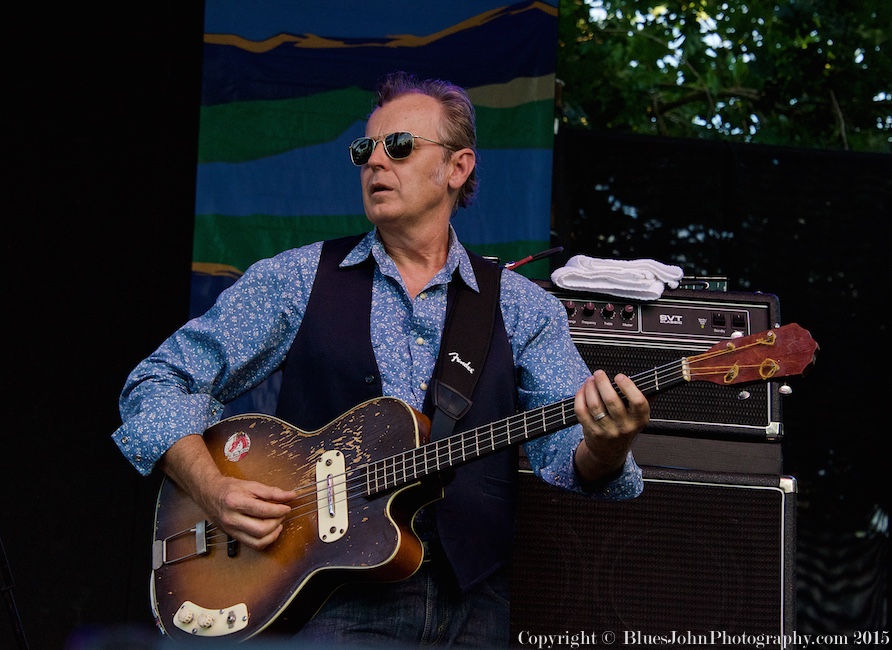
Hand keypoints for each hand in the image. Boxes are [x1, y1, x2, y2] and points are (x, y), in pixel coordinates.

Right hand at [160, 434, 296, 549]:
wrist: (208, 493)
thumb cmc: (228, 488)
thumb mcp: (251, 485)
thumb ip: (272, 492)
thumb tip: (290, 496)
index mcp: (235, 502)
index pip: (263, 511)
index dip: (279, 510)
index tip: (287, 506)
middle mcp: (232, 519)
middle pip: (261, 529)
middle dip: (277, 522)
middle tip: (282, 513)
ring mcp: (231, 530)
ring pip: (258, 542)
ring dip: (273, 534)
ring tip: (278, 523)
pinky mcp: (233, 536)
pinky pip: (253, 545)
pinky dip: (265, 540)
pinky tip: (270, 531)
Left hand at [573, 370, 649, 483]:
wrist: (610, 452)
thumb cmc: (626, 427)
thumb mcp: (639, 416)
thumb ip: (645, 397)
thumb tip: (653, 378)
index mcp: (640, 419)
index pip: (638, 401)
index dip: (628, 386)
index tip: (619, 377)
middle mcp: (625, 426)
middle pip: (611, 400)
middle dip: (602, 382)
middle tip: (599, 373)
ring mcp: (607, 431)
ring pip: (595, 405)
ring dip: (590, 388)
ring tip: (590, 381)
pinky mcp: (592, 432)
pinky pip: (582, 411)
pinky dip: (580, 398)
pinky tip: (583, 391)